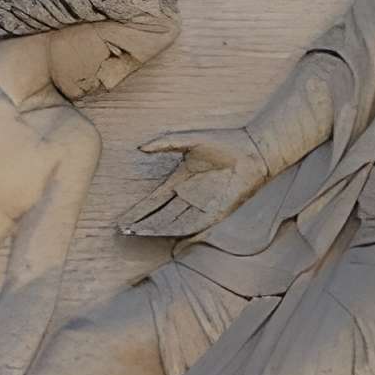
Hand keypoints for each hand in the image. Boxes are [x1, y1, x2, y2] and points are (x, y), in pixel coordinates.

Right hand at [122, 126, 263, 238]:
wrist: (252, 148)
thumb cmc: (224, 142)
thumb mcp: (189, 140)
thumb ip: (165, 143)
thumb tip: (140, 147)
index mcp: (180, 181)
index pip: (155, 200)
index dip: (139, 211)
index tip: (123, 219)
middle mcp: (189, 196)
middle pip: (161, 214)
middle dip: (143, 223)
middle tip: (124, 230)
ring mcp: (203, 205)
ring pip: (174, 221)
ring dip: (157, 228)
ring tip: (139, 232)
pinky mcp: (218, 211)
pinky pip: (196, 224)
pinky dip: (181, 230)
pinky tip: (167, 234)